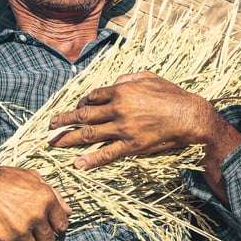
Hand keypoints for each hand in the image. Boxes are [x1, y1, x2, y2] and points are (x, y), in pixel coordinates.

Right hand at [0, 161, 70, 240]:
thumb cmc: (3, 179)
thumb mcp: (32, 177)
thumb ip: (54, 194)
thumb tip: (70, 211)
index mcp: (46, 199)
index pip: (62, 225)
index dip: (55, 227)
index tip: (48, 227)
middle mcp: (36, 216)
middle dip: (41, 238)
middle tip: (31, 232)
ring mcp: (20, 229)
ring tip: (17, 234)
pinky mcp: (4, 240)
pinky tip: (5, 236)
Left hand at [48, 71, 231, 169]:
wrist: (189, 116)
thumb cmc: (172, 95)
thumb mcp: (150, 77)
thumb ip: (128, 77)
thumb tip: (113, 81)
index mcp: (121, 90)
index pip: (92, 97)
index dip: (81, 103)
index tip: (76, 108)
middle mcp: (118, 109)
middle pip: (84, 115)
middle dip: (64, 120)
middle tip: (51, 126)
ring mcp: (123, 128)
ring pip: (89, 134)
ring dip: (69, 139)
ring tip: (54, 143)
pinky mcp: (132, 145)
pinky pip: (107, 154)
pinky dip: (91, 160)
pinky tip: (78, 164)